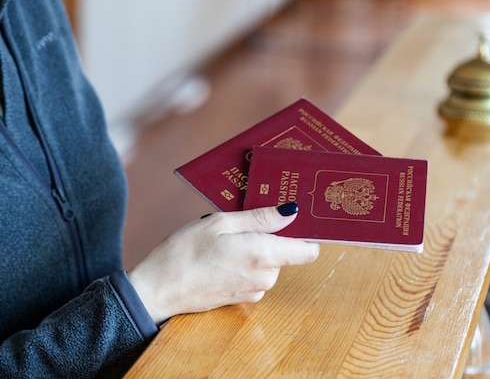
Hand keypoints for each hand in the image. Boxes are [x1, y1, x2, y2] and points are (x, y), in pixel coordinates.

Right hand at [128, 203, 319, 324]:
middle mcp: (265, 277)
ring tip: (225, 242)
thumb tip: (292, 212)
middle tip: (241, 225)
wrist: (157, 290)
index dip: (306, 234)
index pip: (309, 250)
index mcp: (263, 255)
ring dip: (255, 250)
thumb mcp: (220, 223)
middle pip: (286, 253)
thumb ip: (260, 219)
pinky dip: (245, 264)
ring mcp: (255, 290)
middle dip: (270, 237)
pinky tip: (221, 257)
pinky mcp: (243, 298)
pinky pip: (256, 275)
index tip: (295, 220)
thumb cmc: (184, 252)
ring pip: (270, 263)